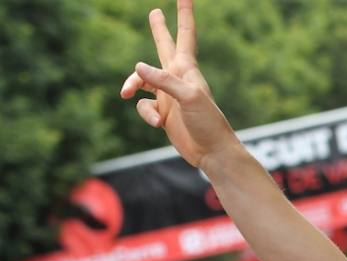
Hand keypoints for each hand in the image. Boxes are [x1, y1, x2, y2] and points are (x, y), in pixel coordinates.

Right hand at [119, 1, 236, 168]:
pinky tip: (159, 124)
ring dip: (132, 85)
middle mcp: (176, 78)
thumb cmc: (208, 123)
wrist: (212, 153)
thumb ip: (163, 81)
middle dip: (158, 29)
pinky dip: (146, 114)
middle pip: (163, 46)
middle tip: (155, 12)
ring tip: (125, 92)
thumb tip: (137, 67)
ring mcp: (169, 95)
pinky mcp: (163, 112)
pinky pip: (144, 106)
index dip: (184, 14)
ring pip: (141, 81)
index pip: (185, 34)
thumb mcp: (189, 98)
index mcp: (186, 68)